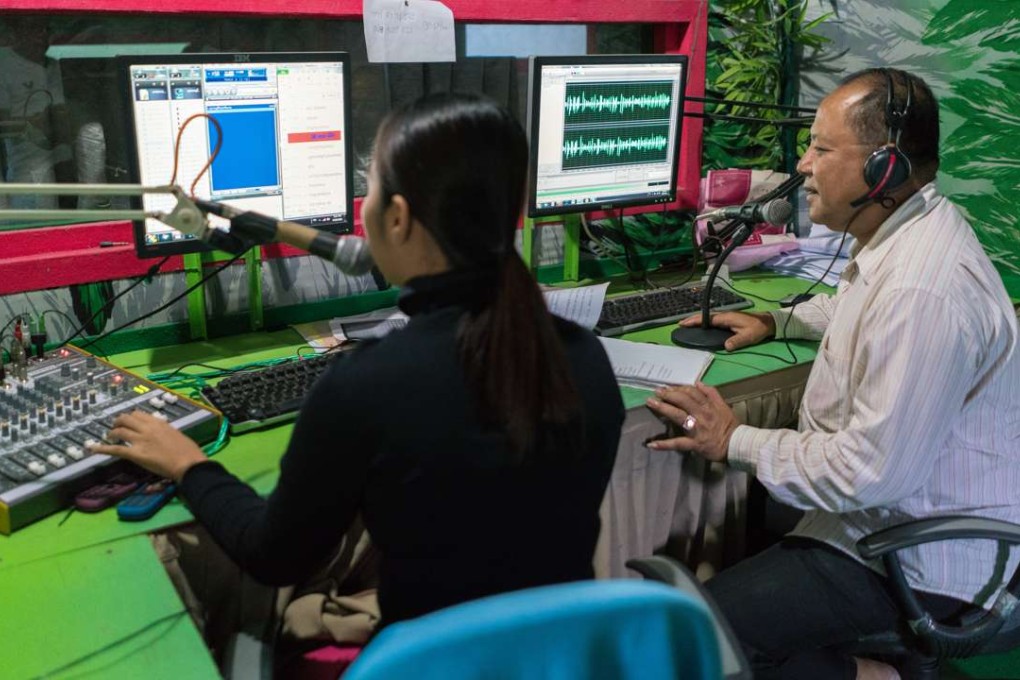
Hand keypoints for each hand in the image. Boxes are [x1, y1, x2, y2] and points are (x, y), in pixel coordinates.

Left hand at [88, 410, 207, 481]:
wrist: (188, 463)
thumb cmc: (188, 451)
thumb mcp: (177, 435)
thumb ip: (165, 431)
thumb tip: (160, 433)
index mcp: (159, 423)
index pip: (139, 414)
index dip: (131, 417)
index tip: (129, 422)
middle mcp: (148, 428)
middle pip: (126, 418)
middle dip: (118, 421)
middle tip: (115, 427)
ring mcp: (140, 440)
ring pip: (119, 431)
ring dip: (112, 433)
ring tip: (108, 437)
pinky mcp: (136, 454)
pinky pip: (116, 449)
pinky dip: (102, 448)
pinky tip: (93, 448)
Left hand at [644, 382, 738, 461]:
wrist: (737, 445)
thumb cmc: (729, 426)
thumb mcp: (724, 406)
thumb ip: (712, 393)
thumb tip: (698, 383)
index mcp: (709, 406)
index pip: (692, 392)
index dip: (679, 388)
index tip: (668, 387)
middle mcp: (702, 415)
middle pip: (683, 401)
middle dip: (668, 394)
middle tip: (657, 391)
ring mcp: (697, 429)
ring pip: (678, 416)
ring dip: (663, 409)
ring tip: (650, 403)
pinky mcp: (694, 444)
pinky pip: (678, 443)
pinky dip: (664, 444)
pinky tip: (651, 444)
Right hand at [679, 311, 774, 350]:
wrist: (768, 323)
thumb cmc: (758, 328)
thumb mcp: (749, 336)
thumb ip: (737, 341)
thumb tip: (726, 346)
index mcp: (726, 318)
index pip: (707, 319)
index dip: (695, 321)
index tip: (684, 323)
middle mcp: (724, 316)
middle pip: (705, 316)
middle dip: (692, 319)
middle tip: (680, 324)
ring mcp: (726, 317)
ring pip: (708, 317)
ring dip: (697, 320)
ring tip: (687, 324)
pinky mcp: (728, 320)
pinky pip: (712, 320)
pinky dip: (704, 322)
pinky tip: (701, 326)